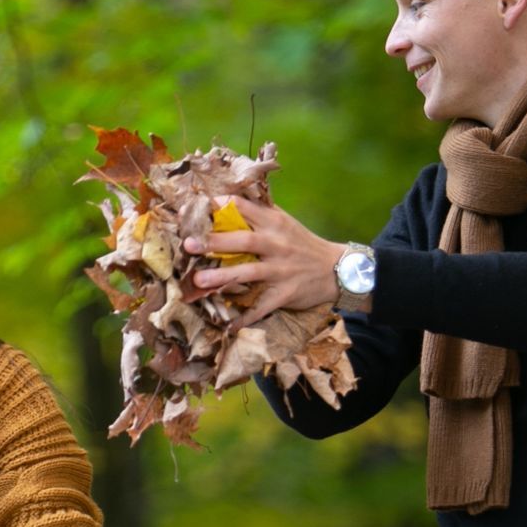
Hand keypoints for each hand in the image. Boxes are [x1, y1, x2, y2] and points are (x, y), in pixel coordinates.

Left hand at [181, 196, 345, 327]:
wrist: (338, 269)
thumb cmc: (302, 244)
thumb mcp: (284, 222)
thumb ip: (259, 213)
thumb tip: (224, 202)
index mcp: (274, 222)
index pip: (244, 208)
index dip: (220, 206)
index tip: (197, 207)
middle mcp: (277, 244)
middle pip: (243, 241)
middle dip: (215, 242)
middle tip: (189, 245)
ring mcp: (281, 270)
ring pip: (249, 273)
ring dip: (222, 277)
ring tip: (198, 281)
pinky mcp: (285, 293)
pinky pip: (262, 307)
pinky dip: (245, 317)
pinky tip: (227, 325)